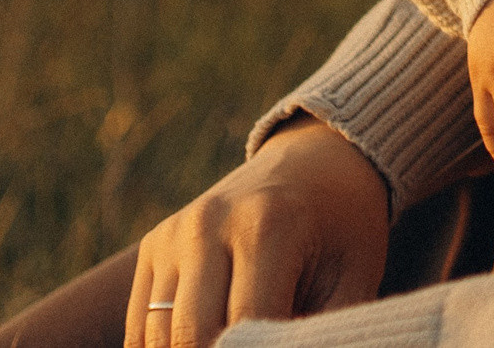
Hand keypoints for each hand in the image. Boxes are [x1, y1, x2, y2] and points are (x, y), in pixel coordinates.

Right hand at [125, 115, 386, 347]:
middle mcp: (208, 224)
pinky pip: (140, 323)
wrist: (313, 163)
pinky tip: (205, 340)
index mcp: (266, 225)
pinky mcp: (153, 245)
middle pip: (191, 334)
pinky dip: (165, 346)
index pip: (245, 326)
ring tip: (236, 342)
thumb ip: (324, 328)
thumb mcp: (354, 274)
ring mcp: (173, 233)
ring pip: (159, 333)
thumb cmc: (342, 227)